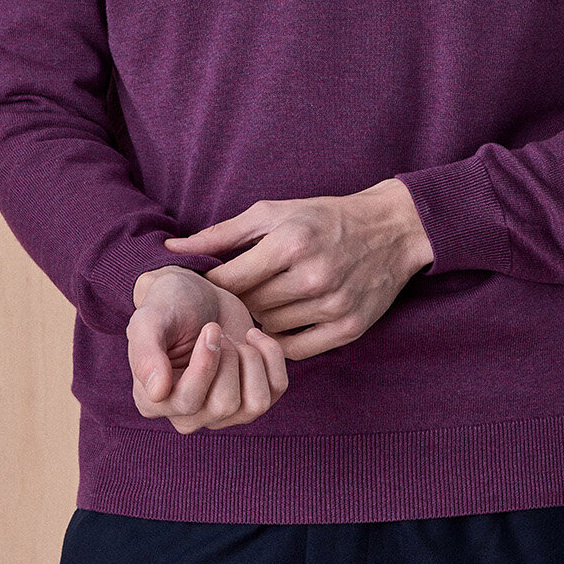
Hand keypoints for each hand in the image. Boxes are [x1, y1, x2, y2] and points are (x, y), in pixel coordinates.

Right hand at [126, 265, 288, 430]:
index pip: (189, 402)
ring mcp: (222, 412)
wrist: (197, 293)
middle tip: (217, 331)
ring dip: (251, 360)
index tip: (210, 329)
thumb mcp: (149, 319)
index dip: (207, 363)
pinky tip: (252, 336)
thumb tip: (157, 393)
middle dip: (229, 357)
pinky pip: (276, 389)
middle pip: (225, 405)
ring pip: (256, 405)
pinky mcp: (251, 396)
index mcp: (154, 402)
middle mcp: (187, 415)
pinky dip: (271, 356)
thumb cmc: (169, 305)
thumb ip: (145, 353)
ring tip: (235, 338)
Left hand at [162, 179, 433, 360]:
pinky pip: (297, 350)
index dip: (214, 286)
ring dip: (258, 321)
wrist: (392, 230)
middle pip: (250, 306)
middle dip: (236, 303)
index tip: (210, 285)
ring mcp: (333, 305)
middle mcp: (312, 275)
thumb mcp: (274, 213)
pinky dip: (282, 341)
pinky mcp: (350, 328)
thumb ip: (221, 233)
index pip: (230, 280)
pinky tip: (280, 323)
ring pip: (270, 329)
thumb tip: (171, 249)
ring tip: (257, 307)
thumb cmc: (323, 217)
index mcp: (291, 242)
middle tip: (233, 298)